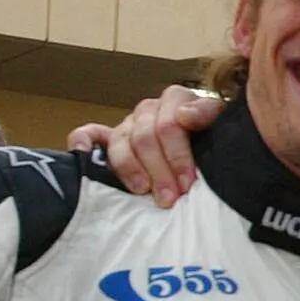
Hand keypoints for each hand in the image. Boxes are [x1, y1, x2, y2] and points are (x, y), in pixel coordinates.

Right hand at [67, 86, 215, 206]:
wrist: (205, 150)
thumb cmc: (211, 145)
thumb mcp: (219, 129)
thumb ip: (208, 116)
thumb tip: (185, 116)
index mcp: (176, 102)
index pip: (170, 124)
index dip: (178, 156)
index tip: (187, 183)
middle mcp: (149, 111)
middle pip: (145, 137)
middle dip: (159, 171)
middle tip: (170, 198)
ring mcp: (127, 124)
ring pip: (121, 142)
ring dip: (131, 169)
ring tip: (143, 192)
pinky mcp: (108, 138)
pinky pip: (88, 134)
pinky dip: (82, 141)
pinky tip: (81, 153)